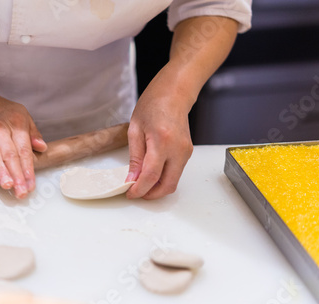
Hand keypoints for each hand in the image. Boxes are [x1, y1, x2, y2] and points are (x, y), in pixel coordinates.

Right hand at [0, 89, 46, 198]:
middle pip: (11, 155)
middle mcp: (0, 130)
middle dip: (17, 175)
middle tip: (21, 191)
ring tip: (7, 185)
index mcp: (16, 125)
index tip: (31, 185)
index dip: (28, 169)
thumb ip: (33, 133)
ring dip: (0, 171)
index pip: (24, 151)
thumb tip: (42, 148)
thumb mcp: (22, 115)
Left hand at [125, 84, 193, 199]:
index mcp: (162, 141)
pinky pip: (176, 173)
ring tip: (141, 182)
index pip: (151, 175)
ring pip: (173, 181)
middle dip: (151, 194)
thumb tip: (132, 179)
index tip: (130, 193)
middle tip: (136, 192)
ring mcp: (186, 152)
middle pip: (167, 185)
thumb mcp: (135, 130)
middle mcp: (178, 149)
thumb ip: (135, 158)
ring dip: (157, 187)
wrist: (173, 94)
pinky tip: (151, 172)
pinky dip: (163, 178)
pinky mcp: (188, 153)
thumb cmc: (153, 105)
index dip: (139, 189)